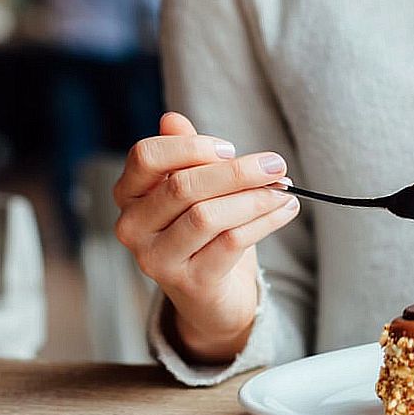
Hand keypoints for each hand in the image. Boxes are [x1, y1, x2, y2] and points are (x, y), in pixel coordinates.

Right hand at [113, 111, 299, 363]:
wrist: (212, 296)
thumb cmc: (202, 232)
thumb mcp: (195, 189)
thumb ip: (184, 155)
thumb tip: (171, 118)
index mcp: (129, 195)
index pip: (145, 157)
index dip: (191, 147)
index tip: (230, 148)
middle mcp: (133, 228)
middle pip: (183, 186)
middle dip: (237, 172)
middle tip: (275, 164)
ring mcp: (157, 260)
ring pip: (208, 216)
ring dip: (255, 198)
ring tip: (284, 189)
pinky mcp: (190, 283)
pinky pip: (230, 242)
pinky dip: (264, 221)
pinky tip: (284, 210)